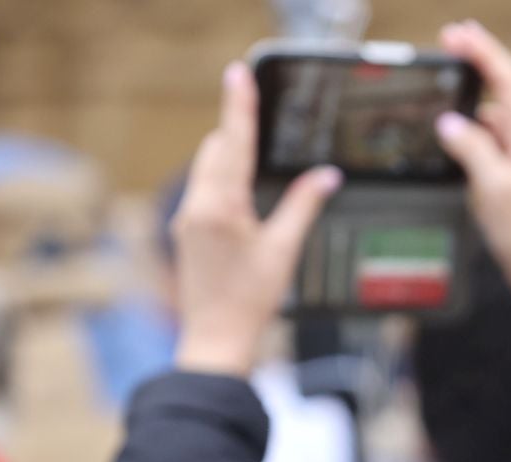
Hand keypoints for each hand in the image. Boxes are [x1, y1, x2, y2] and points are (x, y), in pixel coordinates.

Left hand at [171, 62, 340, 375]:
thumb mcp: (283, 251)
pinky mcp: (185, 230)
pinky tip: (239, 190)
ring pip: (206, 168)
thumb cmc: (250, 301)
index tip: (239, 74)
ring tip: (251, 148)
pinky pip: (202, 189)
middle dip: (235, 131)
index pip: (233, 143)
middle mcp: (197, 206)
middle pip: (215, 150)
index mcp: (222, 207)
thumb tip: (325, 176)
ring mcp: (186, 218)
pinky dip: (221, 178)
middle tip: (254, 110)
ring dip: (228, 155)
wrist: (215, 338)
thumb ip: (303, 207)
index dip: (239, 106)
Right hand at [435, 21, 510, 371]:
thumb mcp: (491, 188)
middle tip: (450, 44)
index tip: (457, 34)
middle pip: (507, 90)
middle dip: (479, 64)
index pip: (509, 80)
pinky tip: (459, 140)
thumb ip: (472, 149)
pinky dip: (479, 133)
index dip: (483, 52)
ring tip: (446, 93)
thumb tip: (452, 124)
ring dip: (476, 103)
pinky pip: (498, 142)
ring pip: (500, 118)